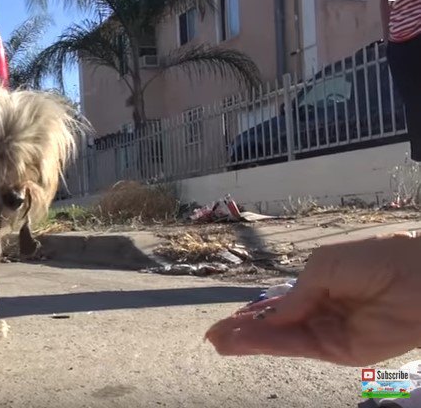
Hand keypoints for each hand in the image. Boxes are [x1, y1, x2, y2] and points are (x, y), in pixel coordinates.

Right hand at [205, 232, 420, 365]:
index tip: (224, 321)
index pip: (280, 304)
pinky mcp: (339, 352)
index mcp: (320, 285)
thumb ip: (296, 292)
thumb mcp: (324, 265)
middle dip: (243, 329)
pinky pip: (297, 347)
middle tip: (212, 336)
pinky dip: (269, 344)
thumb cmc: (377, 259)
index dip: (252, 312)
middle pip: (275, 325)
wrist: (420, 278)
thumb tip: (271, 313)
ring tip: (218, 341)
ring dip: (249, 339)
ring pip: (281, 338)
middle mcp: (321, 311)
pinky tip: (244, 340)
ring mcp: (329, 333)